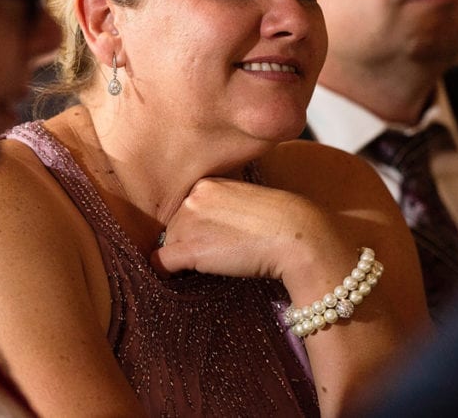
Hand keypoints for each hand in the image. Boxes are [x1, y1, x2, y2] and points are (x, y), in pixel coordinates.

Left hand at [150, 176, 350, 281]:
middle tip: (222, 250)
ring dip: (185, 256)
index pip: (186, 208)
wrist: (296, 237)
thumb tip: (207, 228)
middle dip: (189, 240)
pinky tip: (189, 276)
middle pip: (173, 226)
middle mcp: (192, 196)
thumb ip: (222, 206)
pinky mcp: (188, 247)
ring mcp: (187, 221)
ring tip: (220, 260)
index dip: (199, 226)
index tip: (220, 236)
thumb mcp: (247, 201)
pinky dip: (169, 274)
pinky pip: (160, 264)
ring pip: (168, 244)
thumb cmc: (281, 223)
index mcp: (208, 182)